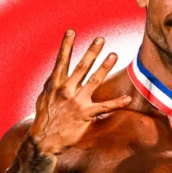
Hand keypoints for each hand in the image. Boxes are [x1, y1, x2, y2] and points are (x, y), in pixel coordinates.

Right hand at [28, 30, 131, 154]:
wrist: (43, 140)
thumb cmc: (45, 118)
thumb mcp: (44, 97)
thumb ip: (53, 83)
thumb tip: (58, 72)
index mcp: (55, 84)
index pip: (61, 61)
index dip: (66, 46)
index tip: (71, 31)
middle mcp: (66, 90)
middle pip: (81, 67)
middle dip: (91, 52)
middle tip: (101, 39)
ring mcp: (76, 102)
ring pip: (94, 81)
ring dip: (105, 67)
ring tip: (114, 55)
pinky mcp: (85, 115)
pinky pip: (104, 107)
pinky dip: (117, 103)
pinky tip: (128, 98)